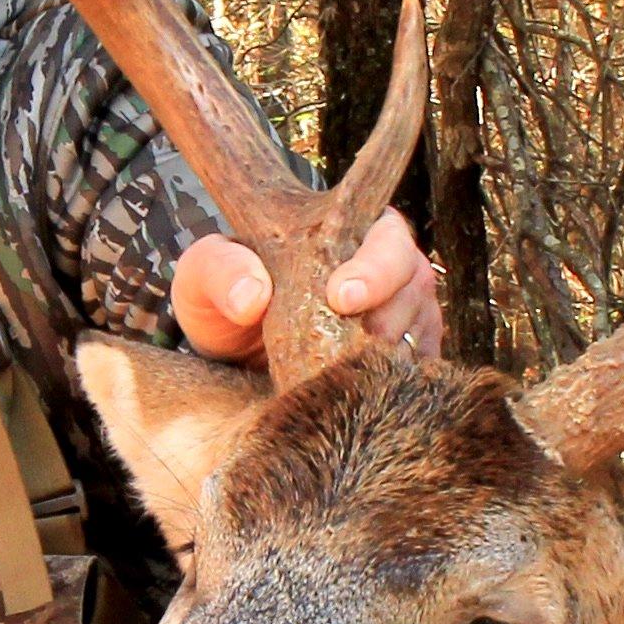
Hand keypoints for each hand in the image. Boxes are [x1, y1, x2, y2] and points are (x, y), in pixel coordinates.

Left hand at [171, 209, 442, 363]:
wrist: (234, 359)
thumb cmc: (223, 300)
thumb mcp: (203, 279)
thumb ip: (219, 271)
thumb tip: (252, 294)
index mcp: (349, 228)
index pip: (385, 236)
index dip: (373, 267)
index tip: (341, 299)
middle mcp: (390, 266)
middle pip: (412, 285)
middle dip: (381, 318)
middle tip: (342, 348)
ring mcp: (407, 314)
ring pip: (419, 332)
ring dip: (383, 357)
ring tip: (336, 374)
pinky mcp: (411, 360)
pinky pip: (421, 373)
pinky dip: (393, 385)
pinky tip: (357, 395)